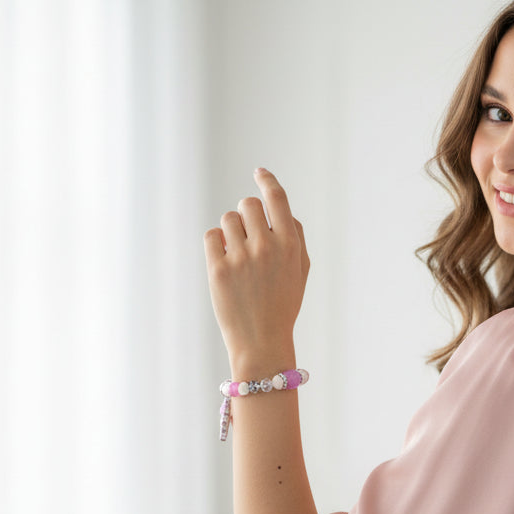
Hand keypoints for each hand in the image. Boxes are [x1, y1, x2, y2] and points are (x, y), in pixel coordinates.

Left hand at [203, 168, 310, 368]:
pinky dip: (216, 245)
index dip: (267, 180)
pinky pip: (211, 236)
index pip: (277, 199)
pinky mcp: (218, 269)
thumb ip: (295, 236)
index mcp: (290, 245)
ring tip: (238, 256)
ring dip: (230, 232)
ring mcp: (241, 257)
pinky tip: (225, 263)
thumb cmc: (283, 304)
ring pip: (227, 219)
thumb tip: (280, 208)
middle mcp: (267, 247)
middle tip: (249, 237)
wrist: (262, 341)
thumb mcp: (301, 270)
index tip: (259, 172)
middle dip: (247, 215)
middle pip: (248, 205)